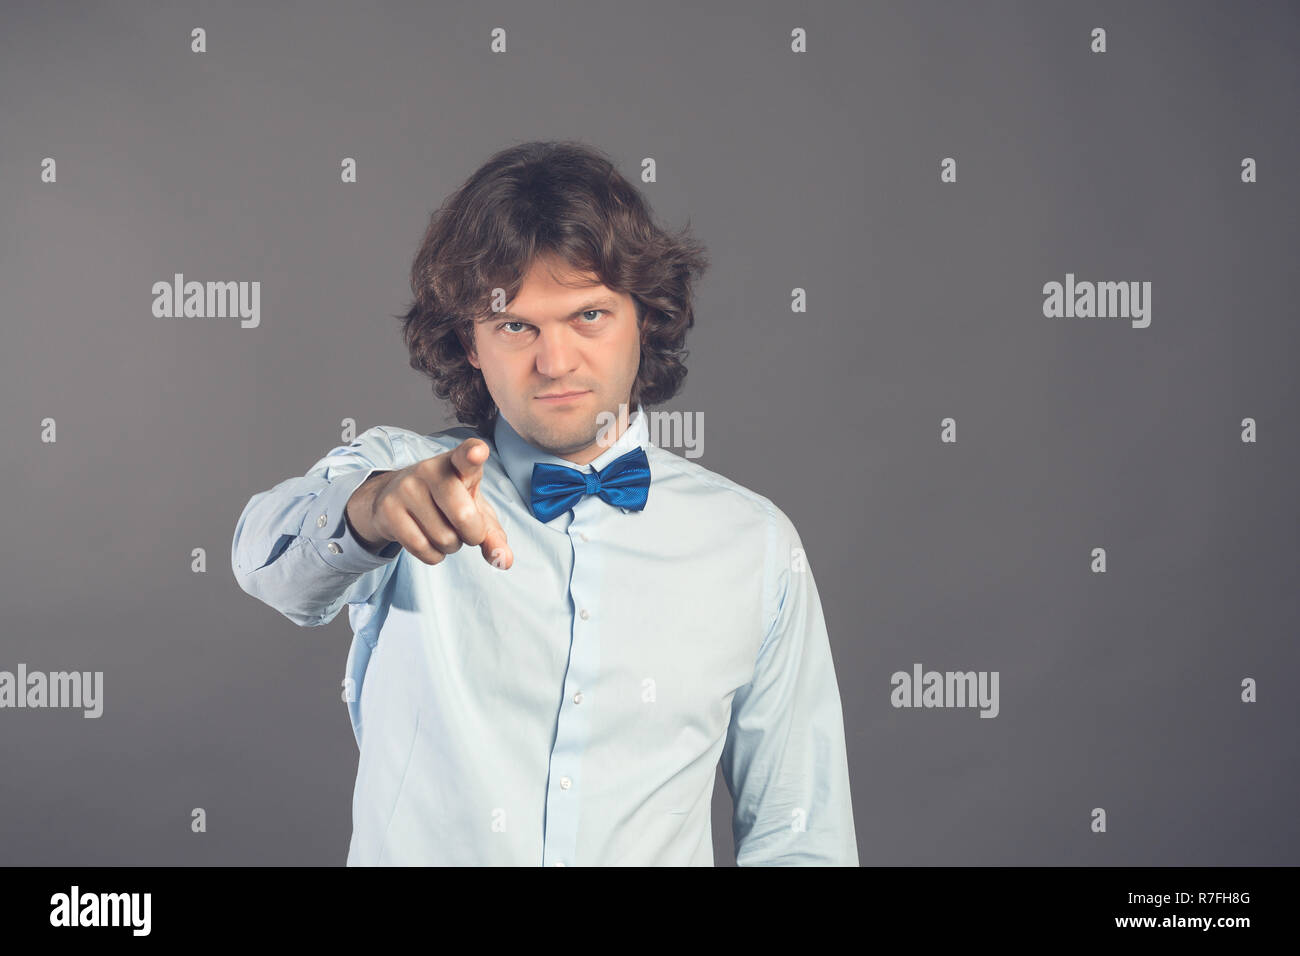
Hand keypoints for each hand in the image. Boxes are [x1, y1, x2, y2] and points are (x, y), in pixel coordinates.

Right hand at [346, 437, 512, 568]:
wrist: (398, 498)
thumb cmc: (448, 502)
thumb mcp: (475, 512)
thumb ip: (493, 535)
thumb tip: (504, 561)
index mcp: (457, 463)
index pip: (466, 456)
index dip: (473, 454)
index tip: (477, 452)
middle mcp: (429, 469)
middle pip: (463, 515)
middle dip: (473, 534)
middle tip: (467, 529)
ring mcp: (406, 488)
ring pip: (444, 538)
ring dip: (451, 546)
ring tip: (442, 529)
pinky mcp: (388, 509)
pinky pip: (422, 548)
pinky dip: (433, 555)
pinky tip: (429, 540)